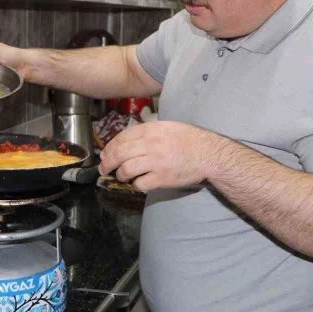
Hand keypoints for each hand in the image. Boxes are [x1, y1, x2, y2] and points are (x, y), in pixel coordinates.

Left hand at [98, 121, 216, 191]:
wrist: (208, 154)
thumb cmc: (188, 139)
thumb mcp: (166, 127)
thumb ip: (147, 132)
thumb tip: (125, 142)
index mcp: (151, 130)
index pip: (122, 138)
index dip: (110, 147)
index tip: (104, 154)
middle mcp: (151, 144)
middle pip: (119, 153)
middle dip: (107, 162)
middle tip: (103, 168)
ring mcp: (156, 162)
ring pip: (126, 169)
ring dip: (120, 174)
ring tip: (122, 176)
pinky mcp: (162, 178)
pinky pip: (140, 183)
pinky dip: (136, 184)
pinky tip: (139, 182)